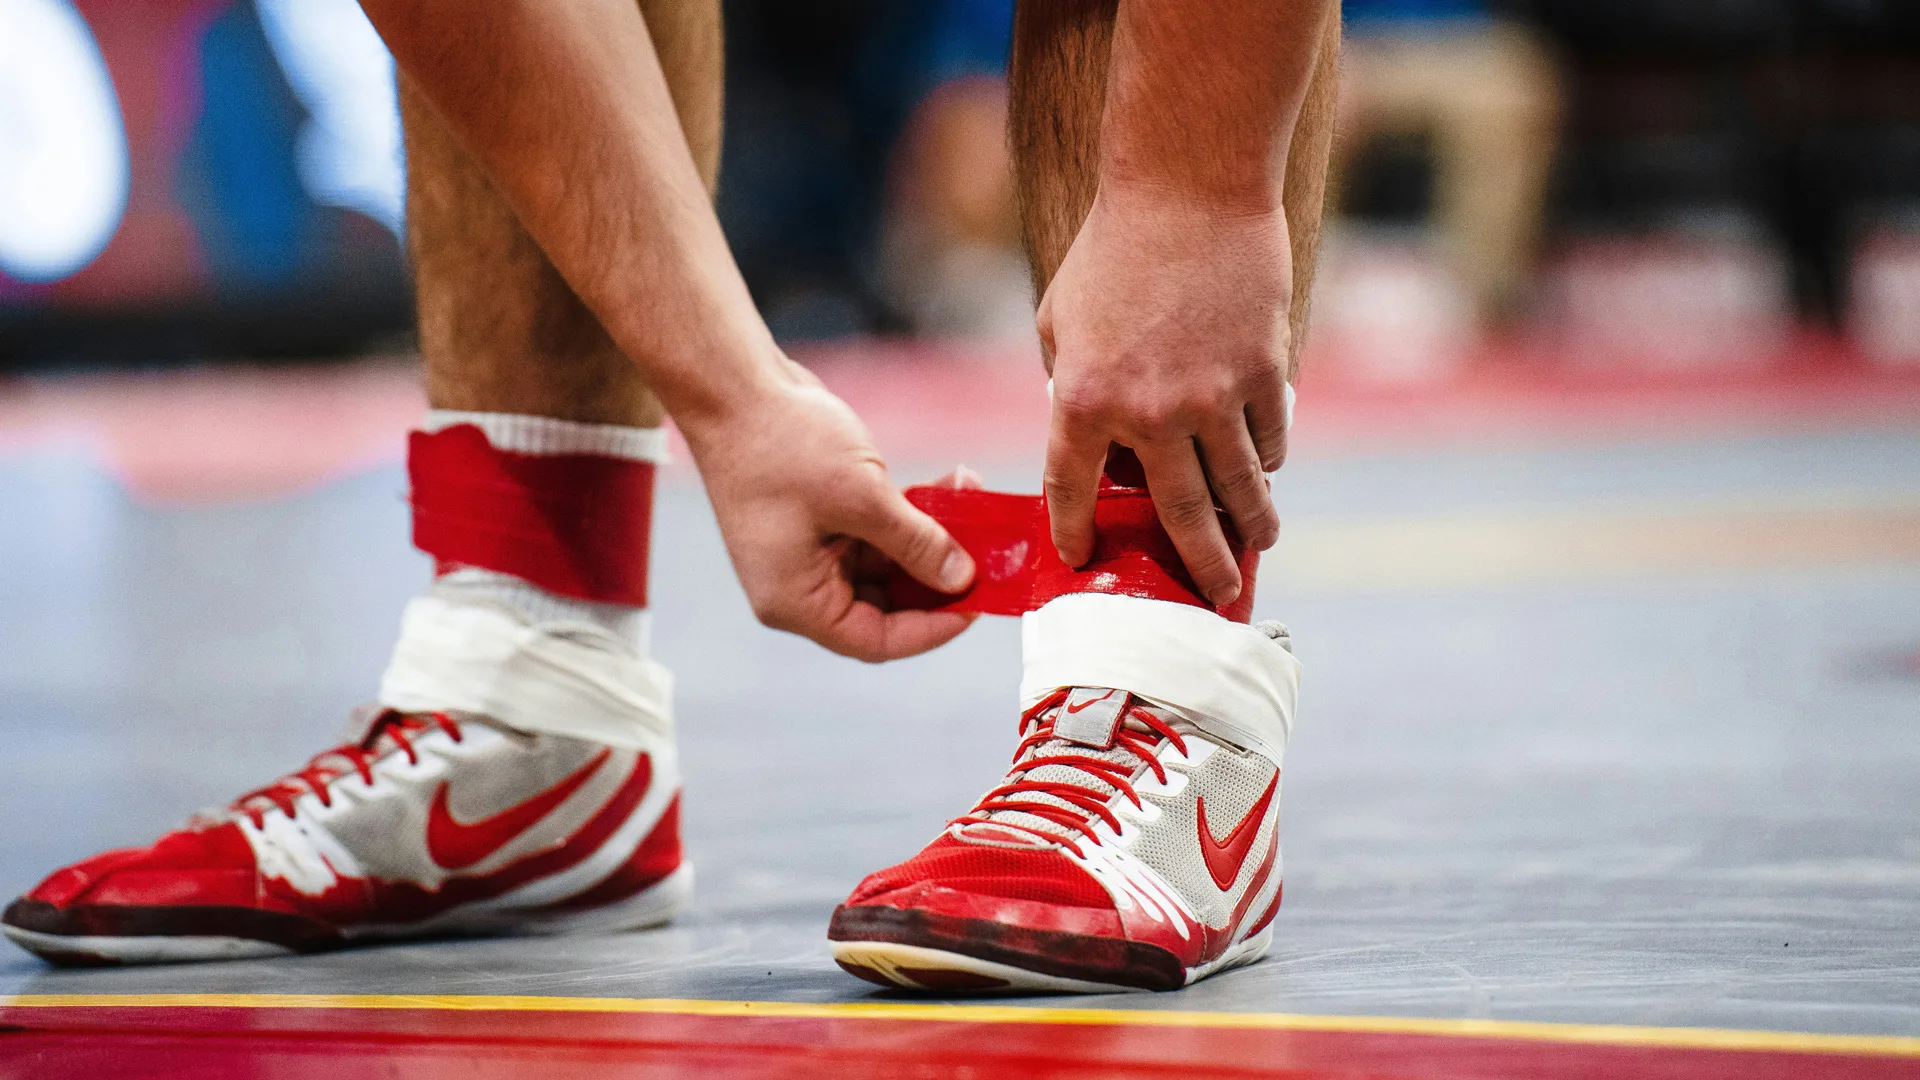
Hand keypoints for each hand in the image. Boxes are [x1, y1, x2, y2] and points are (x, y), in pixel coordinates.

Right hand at [682, 362, 977, 661]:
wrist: (734, 385)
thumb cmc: (783, 443)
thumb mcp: (863, 497)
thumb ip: (917, 544)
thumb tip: (961, 579)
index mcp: (796, 600)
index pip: (876, 641)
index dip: (933, 629)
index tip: (979, 603)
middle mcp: (799, 586)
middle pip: (884, 606)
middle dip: (938, 578)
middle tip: (990, 555)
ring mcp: (807, 552)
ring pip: (886, 566)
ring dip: (931, 539)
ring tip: (974, 499)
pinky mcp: (818, 519)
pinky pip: (874, 535)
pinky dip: (910, 517)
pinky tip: (950, 487)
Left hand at [1037, 187, 1290, 606]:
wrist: (1188, 187)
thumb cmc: (1113, 247)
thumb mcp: (1060, 318)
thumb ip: (1069, 383)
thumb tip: (1096, 436)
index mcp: (1081, 401)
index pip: (1071, 492)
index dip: (1074, 533)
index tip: (1081, 559)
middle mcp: (1148, 414)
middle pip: (1179, 514)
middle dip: (1200, 564)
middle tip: (1215, 595)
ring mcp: (1212, 398)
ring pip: (1239, 487)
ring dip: (1253, 524)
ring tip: (1260, 544)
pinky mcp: (1263, 373)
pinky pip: (1270, 436)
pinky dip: (1269, 456)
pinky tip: (1267, 466)